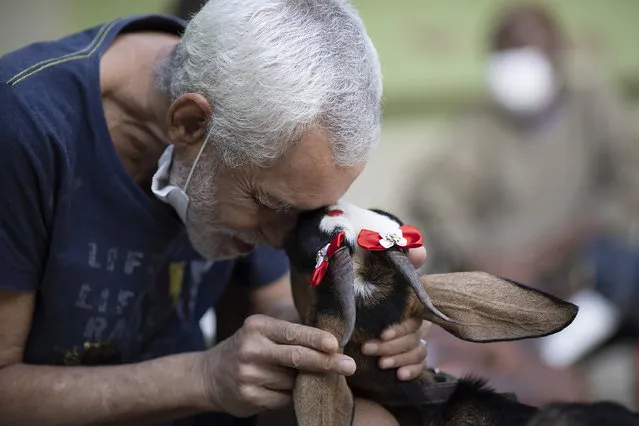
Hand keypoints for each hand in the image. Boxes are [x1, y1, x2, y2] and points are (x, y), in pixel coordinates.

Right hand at [200, 314, 356, 416]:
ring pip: (293, 382)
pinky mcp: (249, 397)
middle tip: (349, 365)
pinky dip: (291, 395)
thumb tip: (331, 338)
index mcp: (257, 327)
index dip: (316, 339)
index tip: (336, 344)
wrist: (209, 376)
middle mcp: (251, 349)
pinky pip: (283, 399)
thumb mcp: (261, 332)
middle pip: (297, 357)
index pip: (292, 332)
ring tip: (300, 376)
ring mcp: (249, 375)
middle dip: (326, 362)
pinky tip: (283, 389)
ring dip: (304, 381)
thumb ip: (289, 332)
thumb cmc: (248, 348)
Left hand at [358, 246, 430, 380]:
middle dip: (391, 345)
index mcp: (406, 301)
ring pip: (419, 350)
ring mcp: (414, 337)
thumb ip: (392, 260)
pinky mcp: (409, 355)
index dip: (400, 326)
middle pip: (414, 335)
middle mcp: (414, 319)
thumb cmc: (357, 292)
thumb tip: (420, 250)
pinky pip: (422, 364)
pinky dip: (413, 370)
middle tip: (367, 348)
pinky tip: (399, 376)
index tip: (381, 334)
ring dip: (399, 358)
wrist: (342, 313)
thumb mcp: (369, 276)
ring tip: (380, 364)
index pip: (413, 316)